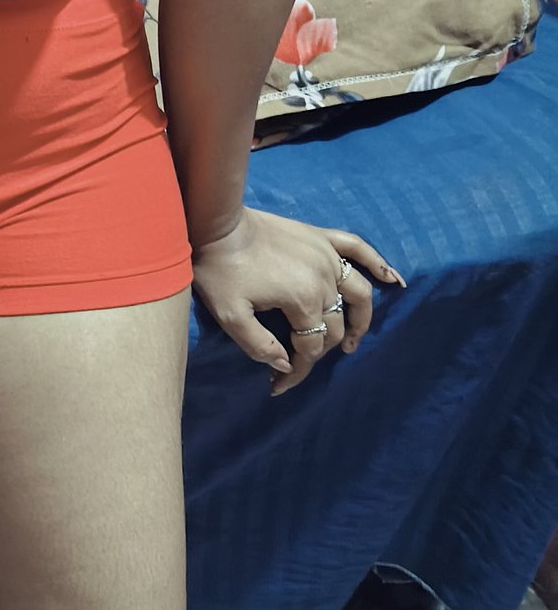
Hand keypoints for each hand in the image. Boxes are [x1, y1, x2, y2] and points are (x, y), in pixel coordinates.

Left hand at [190, 208, 404, 396]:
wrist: (217, 224)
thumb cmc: (220, 270)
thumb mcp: (230, 316)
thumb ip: (259, 345)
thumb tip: (285, 364)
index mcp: (304, 300)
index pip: (311, 347)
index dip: (297, 370)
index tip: (279, 385)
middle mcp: (325, 279)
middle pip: (335, 325)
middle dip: (320, 351)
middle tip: (302, 364)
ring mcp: (327, 255)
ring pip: (359, 293)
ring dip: (361, 320)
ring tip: (353, 342)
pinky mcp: (321, 236)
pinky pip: (358, 248)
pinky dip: (378, 263)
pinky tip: (393, 279)